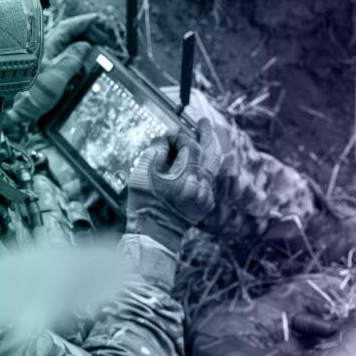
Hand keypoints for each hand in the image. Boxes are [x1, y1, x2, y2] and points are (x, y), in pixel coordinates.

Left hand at [7, 14, 102, 125]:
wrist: (8, 112)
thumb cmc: (26, 98)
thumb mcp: (53, 81)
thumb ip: (70, 62)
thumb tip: (85, 46)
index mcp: (45, 47)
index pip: (68, 27)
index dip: (85, 22)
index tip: (99, 20)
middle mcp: (43, 50)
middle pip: (69, 33)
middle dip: (88, 31)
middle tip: (105, 36)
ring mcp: (43, 59)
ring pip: (66, 43)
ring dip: (84, 41)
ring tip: (98, 45)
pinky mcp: (43, 70)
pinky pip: (64, 54)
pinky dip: (77, 52)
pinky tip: (83, 58)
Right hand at [126, 118, 221, 251]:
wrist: (153, 233)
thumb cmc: (145, 205)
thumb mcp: (142, 173)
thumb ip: (155, 150)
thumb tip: (166, 140)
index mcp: (187, 177)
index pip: (190, 146)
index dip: (179, 138)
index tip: (168, 138)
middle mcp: (201, 186)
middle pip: (212, 153)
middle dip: (208, 135)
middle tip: (204, 122)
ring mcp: (206, 196)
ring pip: (213, 167)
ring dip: (208, 151)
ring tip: (205, 138)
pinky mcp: (206, 204)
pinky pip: (208, 180)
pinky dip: (202, 170)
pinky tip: (195, 165)